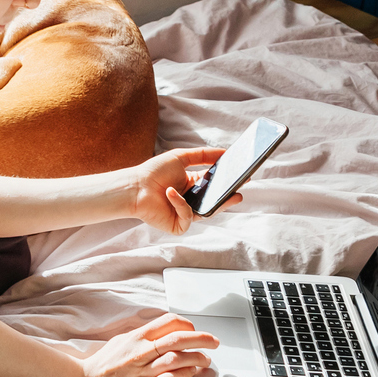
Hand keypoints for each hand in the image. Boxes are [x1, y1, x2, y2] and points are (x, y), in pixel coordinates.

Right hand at [73, 313, 219, 376]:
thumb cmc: (104, 365)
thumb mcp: (122, 341)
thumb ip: (143, 335)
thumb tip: (165, 330)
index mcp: (137, 338)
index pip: (168, 322)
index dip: (187, 324)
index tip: (195, 330)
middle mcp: (141, 353)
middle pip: (177, 339)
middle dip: (201, 338)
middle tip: (214, 342)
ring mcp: (142, 372)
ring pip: (176, 359)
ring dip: (196, 357)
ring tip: (206, 359)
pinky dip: (183, 375)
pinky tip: (192, 373)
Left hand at [126, 147, 241, 233]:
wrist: (134, 186)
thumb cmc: (154, 172)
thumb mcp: (181, 157)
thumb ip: (204, 154)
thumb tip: (224, 151)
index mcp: (191, 184)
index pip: (212, 184)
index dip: (226, 181)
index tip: (241, 175)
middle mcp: (190, 200)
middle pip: (213, 199)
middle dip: (229, 195)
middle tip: (243, 188)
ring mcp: (184, 213)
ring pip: (207, 211)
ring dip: (218, 203)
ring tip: (233, 196)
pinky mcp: (178, 225)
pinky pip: (187, 215)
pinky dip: (180, 203)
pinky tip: (171, 192)